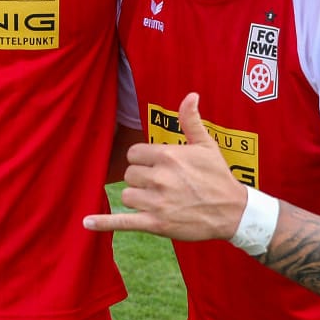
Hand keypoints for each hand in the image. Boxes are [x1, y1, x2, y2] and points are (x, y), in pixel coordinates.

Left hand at [82, 92, 245, 239]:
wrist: (233, 211)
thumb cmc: (218, 176)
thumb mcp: (207, 145)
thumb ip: (191, 120)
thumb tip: (191, 95)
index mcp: (167, 156)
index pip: (133, 154)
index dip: (142, 160)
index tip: (156, 167)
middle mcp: (159, 177)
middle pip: (129, 175)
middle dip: (142, 180)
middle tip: (163, 186)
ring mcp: (156, 202)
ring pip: (127, 196)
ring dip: (138, 198)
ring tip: (160, 201)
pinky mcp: (155, 224)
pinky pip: (123, 221)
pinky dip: (104, 222)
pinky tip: (87, 223)